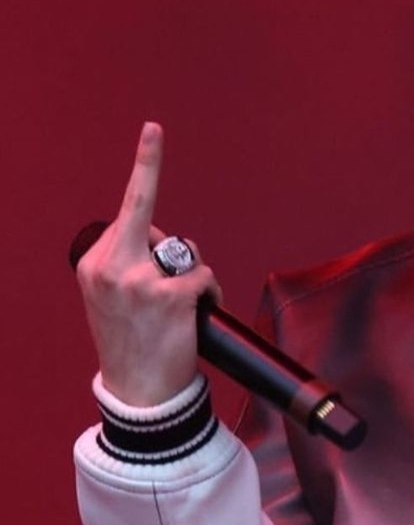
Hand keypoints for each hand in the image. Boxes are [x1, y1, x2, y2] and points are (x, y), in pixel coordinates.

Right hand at [75, 123, 222, 404]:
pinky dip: (208, 294)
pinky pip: (202, 276)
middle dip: (169, 242)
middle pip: (154, 224)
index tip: (154, 131)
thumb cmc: (131, 344)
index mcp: (93, 264)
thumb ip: (127, 264)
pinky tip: (195, 317)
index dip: (146, 169)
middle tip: (162, 217)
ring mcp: (139, 279)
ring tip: (175, 315)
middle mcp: (111, 265)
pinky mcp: (169, 295)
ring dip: (190, 277)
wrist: (139, 393)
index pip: (125, 212)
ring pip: (182, 254)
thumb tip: (166, 245)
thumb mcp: (111, 299)